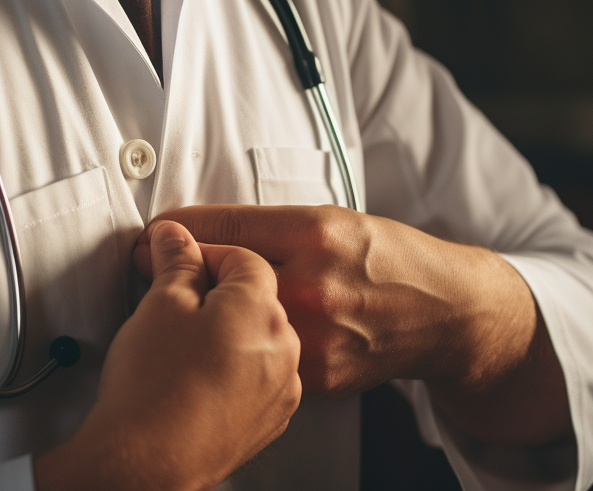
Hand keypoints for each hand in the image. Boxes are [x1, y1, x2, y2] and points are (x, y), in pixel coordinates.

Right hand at [35, 220, 301, 490]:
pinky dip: (234, 366)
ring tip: (181, 342)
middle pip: (256, 296)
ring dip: (227, 329)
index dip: (204, 251)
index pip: (243, 256)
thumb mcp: (159, 303)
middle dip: (216, 290)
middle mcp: (285, 346)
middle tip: (172, 297)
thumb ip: (176, 261)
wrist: (147, 462)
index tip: (176, 255)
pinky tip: (196, 373)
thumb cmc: (154, 391)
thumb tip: (176, 239)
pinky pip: (259, 374)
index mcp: (261, 309)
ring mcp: (282, 386)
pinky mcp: (271, 417)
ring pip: (258, 336)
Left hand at [134, 205, 569, 446]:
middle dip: (182, 271)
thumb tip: (203, 229)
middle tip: (151, 263)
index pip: (226, 227)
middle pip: (220, 276)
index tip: (153, 232)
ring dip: (205, 313)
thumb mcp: (333, 220)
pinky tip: (234, 340)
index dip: (180, 229)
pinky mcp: (318, 372)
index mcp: (317, 232)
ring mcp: (316, 333)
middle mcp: (314, 282)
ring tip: (191, 304)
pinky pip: (262, 356)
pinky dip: (243, 347)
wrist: (442, 312)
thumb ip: (272, 227)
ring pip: (234, 322)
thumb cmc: (387, 257)